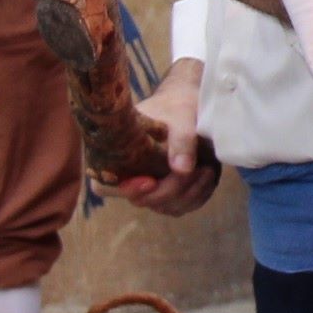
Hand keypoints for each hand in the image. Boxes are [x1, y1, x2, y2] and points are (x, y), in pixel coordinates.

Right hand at [110, 58, 220, 216]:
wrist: (191, 105)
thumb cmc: (178, 106)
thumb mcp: (181, 116)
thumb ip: (181, 140)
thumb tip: (181, 169)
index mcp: (115, 154)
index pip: (104, 185)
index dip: (127, 189)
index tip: (151, 180)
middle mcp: (127, 174)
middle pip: (141, 200)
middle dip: (171, 189)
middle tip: (198, 169)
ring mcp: (149, 185)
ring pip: (164, 207)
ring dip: (189, 194)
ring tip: (207, 169)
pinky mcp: (168, 190)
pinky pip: (180, 206)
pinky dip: (198, 195)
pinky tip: (208, 174)